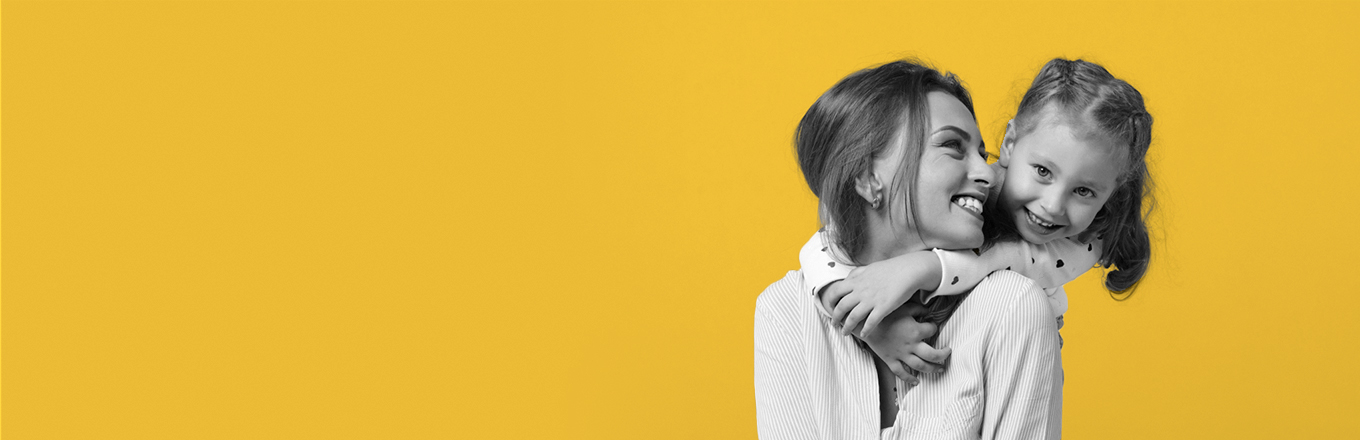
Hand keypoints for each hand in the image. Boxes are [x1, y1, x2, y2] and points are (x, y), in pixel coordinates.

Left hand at [823, 251, 938, 336]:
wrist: (909, 270)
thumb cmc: (890, 269)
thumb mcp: (869, 268)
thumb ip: (857, 273)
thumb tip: (848, 277)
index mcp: (856, 281)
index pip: (835, 292)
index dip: (829, 302)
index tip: (829, 308)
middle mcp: (861, 291)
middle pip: (841, 307)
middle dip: (835, 318)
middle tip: (834, 324)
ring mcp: (872, 300)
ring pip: (853, 317)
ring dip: (847, 327)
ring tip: (845, 333)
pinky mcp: (883, 307)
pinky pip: (871, 322)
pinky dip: (865, 330)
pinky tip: (864, 335)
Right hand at [860, 303, 951, 383]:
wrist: (864, 324)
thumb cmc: (884, 314)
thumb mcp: (903, 307)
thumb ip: (918, 309)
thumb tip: (928, 312)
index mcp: (915, 331)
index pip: (932, 330)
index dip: (934, 326)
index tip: (931, 324)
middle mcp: (911, 345)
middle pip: (933, 355)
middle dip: (943, 355)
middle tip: (947, 353)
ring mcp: (901, 354)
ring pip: (920, 366)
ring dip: (932, 369)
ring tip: (939, 369)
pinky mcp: (890, 360)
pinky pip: (901, 373)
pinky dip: (909, 379)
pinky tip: (916, 382)